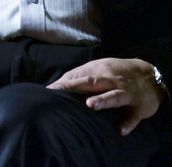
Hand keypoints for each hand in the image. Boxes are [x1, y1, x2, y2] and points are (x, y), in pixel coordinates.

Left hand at [47, 57, 164, 135]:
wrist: (149, 75)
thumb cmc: (116, 73)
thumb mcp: (99, 69)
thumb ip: (80, 76)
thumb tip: (57, 86)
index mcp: (99, 70)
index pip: (78, 76)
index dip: (64, 83)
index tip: (49, 90)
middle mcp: (111, 80)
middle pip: (92, 82)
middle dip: (75, 87)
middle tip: (59, 93)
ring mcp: (125, 93)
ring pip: (114, 96)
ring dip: (102, 100)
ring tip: (90, 105)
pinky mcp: (138, 107)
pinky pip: (133, 116)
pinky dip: (127, 123)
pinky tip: (120, 130)